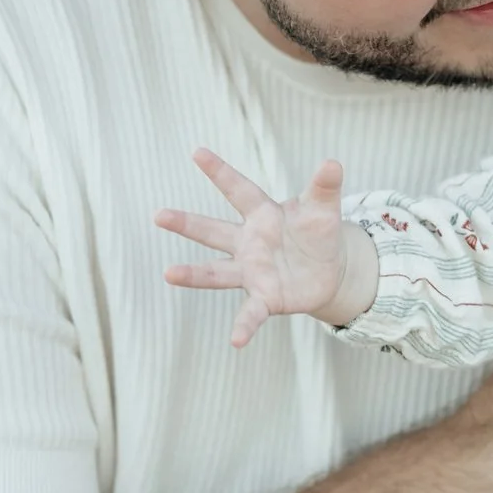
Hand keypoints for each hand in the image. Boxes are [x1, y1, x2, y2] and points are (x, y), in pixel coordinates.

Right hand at [156, 149, 379, 346]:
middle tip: (159, 215)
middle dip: (187, 223)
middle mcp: (249, 243)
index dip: (220, 172)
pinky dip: (243, 326)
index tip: (198, 152)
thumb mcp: (323, 210)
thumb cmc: (317, 234)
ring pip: (217, 271)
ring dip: (194, 274)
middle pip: (214, 230)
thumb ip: (324, 188)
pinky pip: (250, 313)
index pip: (240, 190)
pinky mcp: (265, 297)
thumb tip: (333, 162)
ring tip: (169, 273)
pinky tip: (235, 341)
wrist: (328, 270)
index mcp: (263, 214)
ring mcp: (252, 271)